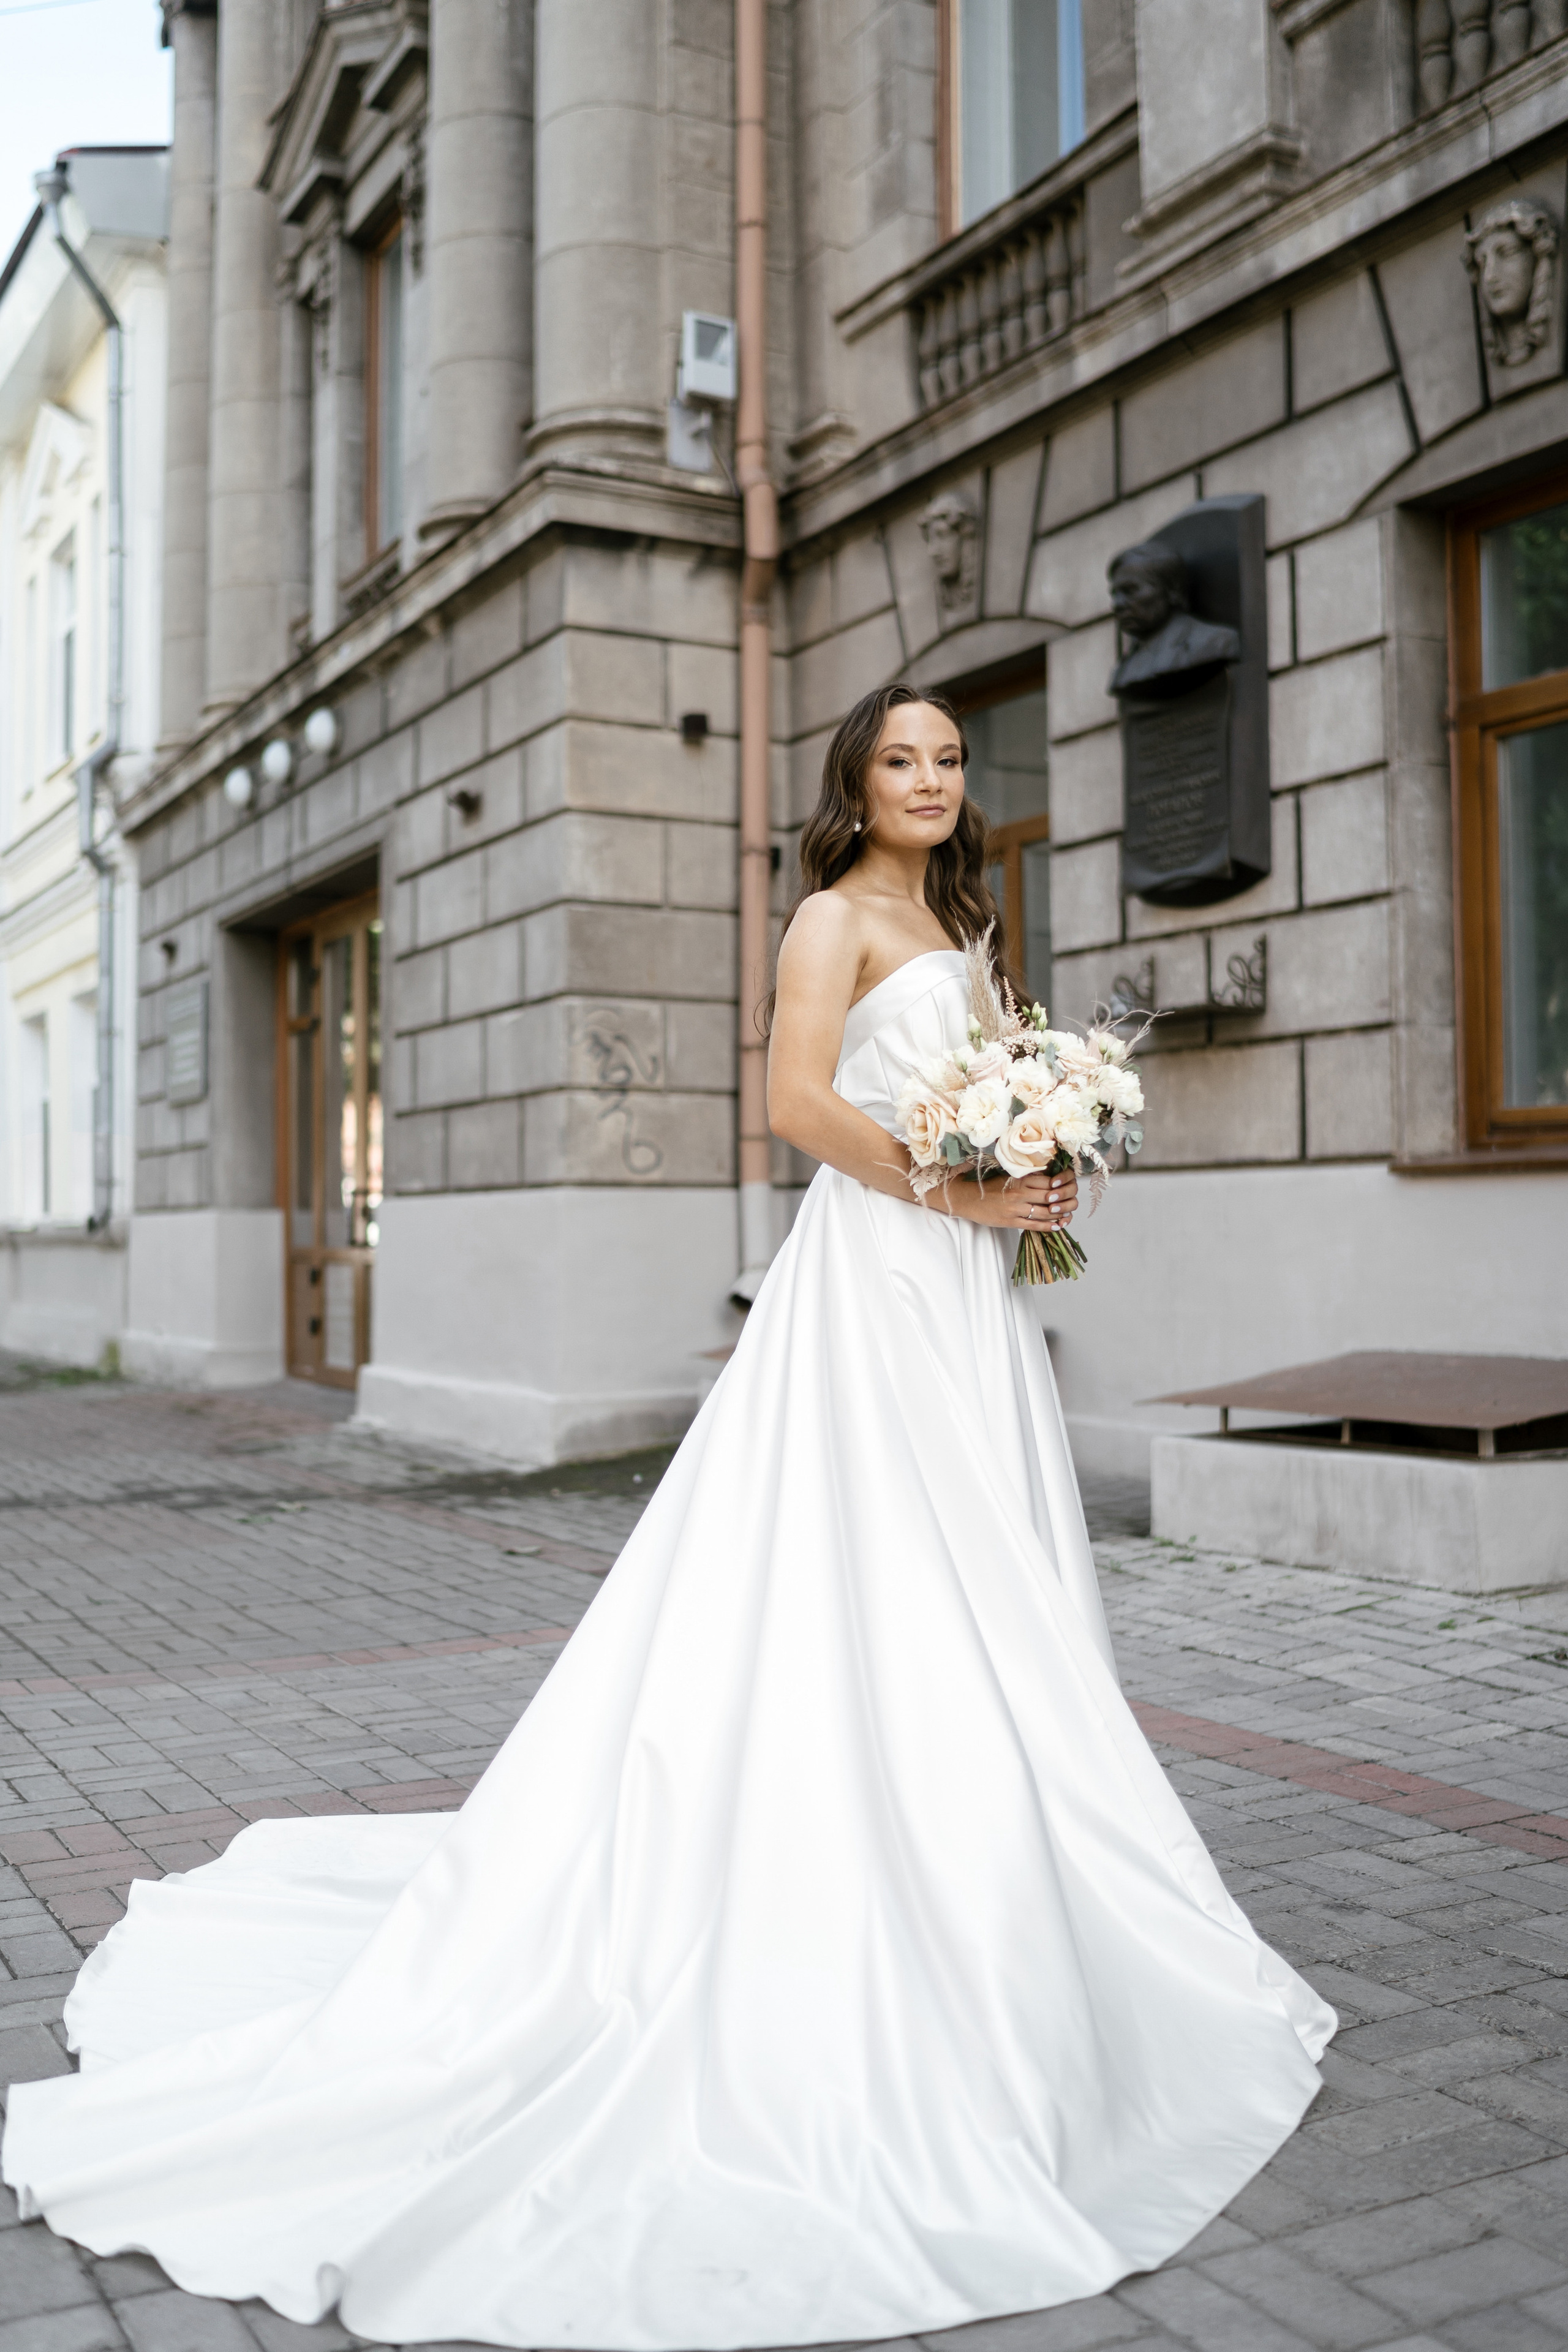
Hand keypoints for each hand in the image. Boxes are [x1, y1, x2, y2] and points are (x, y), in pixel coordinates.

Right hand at [940, 1167, 1076, 1230]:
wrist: (967, 1199)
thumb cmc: (987, 1187)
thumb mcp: (1007, 1176)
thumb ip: (1025, 1177)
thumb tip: (1048, 1178)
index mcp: (1019, 1179)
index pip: (1047, 1181)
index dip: (1060, 1185)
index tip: (1066, 1188)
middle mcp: (1019, 1193)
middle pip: (1049, 1197)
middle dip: (1063, 1201)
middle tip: (1070, 1203)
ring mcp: (1015, 1208)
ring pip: (1044, 1212)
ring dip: (1058, 1215)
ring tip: (1066, 1216)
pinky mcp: (1010, 1221)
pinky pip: (1034, 1225)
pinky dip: (1047, 1226)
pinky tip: (1056, 1226)